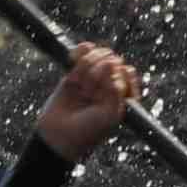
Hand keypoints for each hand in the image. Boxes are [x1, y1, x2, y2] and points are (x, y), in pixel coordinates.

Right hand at [36, 42, 142, 163]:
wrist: (60, 136)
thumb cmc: (88, 130)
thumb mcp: (111, 113)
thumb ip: (116, 87)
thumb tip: (110, 60)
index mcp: (124, 96)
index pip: (127, 72)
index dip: (117, 76)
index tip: (109, 89)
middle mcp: (110, 85)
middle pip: (111, 61)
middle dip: (100, 75)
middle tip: (90, 95)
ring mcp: (93, 78)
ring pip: (97, 56)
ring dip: (87, 69)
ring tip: (81, 88)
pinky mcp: (75, 73)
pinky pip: (83, 52)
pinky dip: (81, 51)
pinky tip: (75, 56)